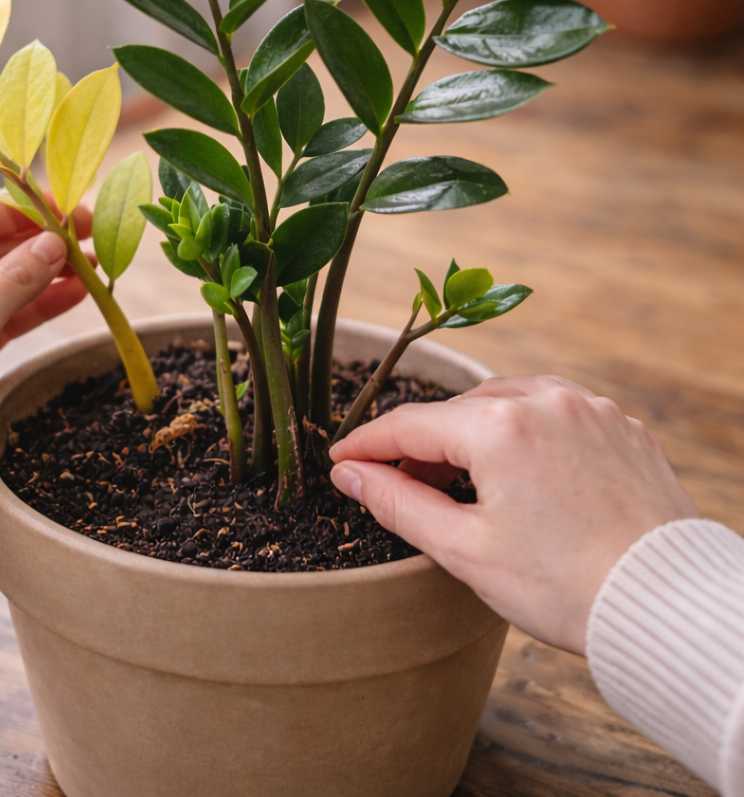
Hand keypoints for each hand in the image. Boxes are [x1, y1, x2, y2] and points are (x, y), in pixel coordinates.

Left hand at [0, 196, 91, 562]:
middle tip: (90, 237)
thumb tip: (56, 244)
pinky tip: (73, 298)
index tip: (68, 209)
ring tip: (92, 267)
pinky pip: (3, 324)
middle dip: (37, 244)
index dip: (19, 209)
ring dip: (43, 277)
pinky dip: (35, 310)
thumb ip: (13, 279)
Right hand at [329, 375, 697, 653]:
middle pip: (457, 410)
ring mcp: (588, 407)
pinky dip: (522, 427)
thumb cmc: (565, 588)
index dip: (368, 443)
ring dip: (471, 429)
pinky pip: (552, 408)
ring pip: (505, 400)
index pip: (411, 425)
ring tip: (458, 476)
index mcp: (500, 429)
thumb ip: (398, 503)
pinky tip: (517, 464)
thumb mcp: (465, 550)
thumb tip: (350, 475)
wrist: (667, 608)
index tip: (340, 459)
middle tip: (400, 483)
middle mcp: (545, 401)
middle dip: (422, 443)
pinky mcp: (619, 424)